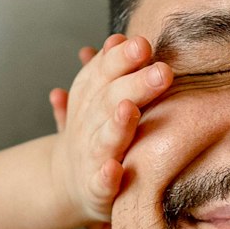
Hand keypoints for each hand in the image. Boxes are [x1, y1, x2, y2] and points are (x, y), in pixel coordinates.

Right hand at [47, 33, 169, 228]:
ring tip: (130, 110)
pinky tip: (114, 169)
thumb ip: (107, 70)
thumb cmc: (94, 133)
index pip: (102, 73)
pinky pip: (100, 183)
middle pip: (109, 101)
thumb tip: (117, 38)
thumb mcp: (96, 98)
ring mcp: (90, 157)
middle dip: (134, 85)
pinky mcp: (94, 190)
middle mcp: (88, 126)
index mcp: (90, 100)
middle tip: (162, 71)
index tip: (143, 43)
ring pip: (103, 140)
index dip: (120, 59)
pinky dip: (105, 176)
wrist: (67, 183)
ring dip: (116, 125)